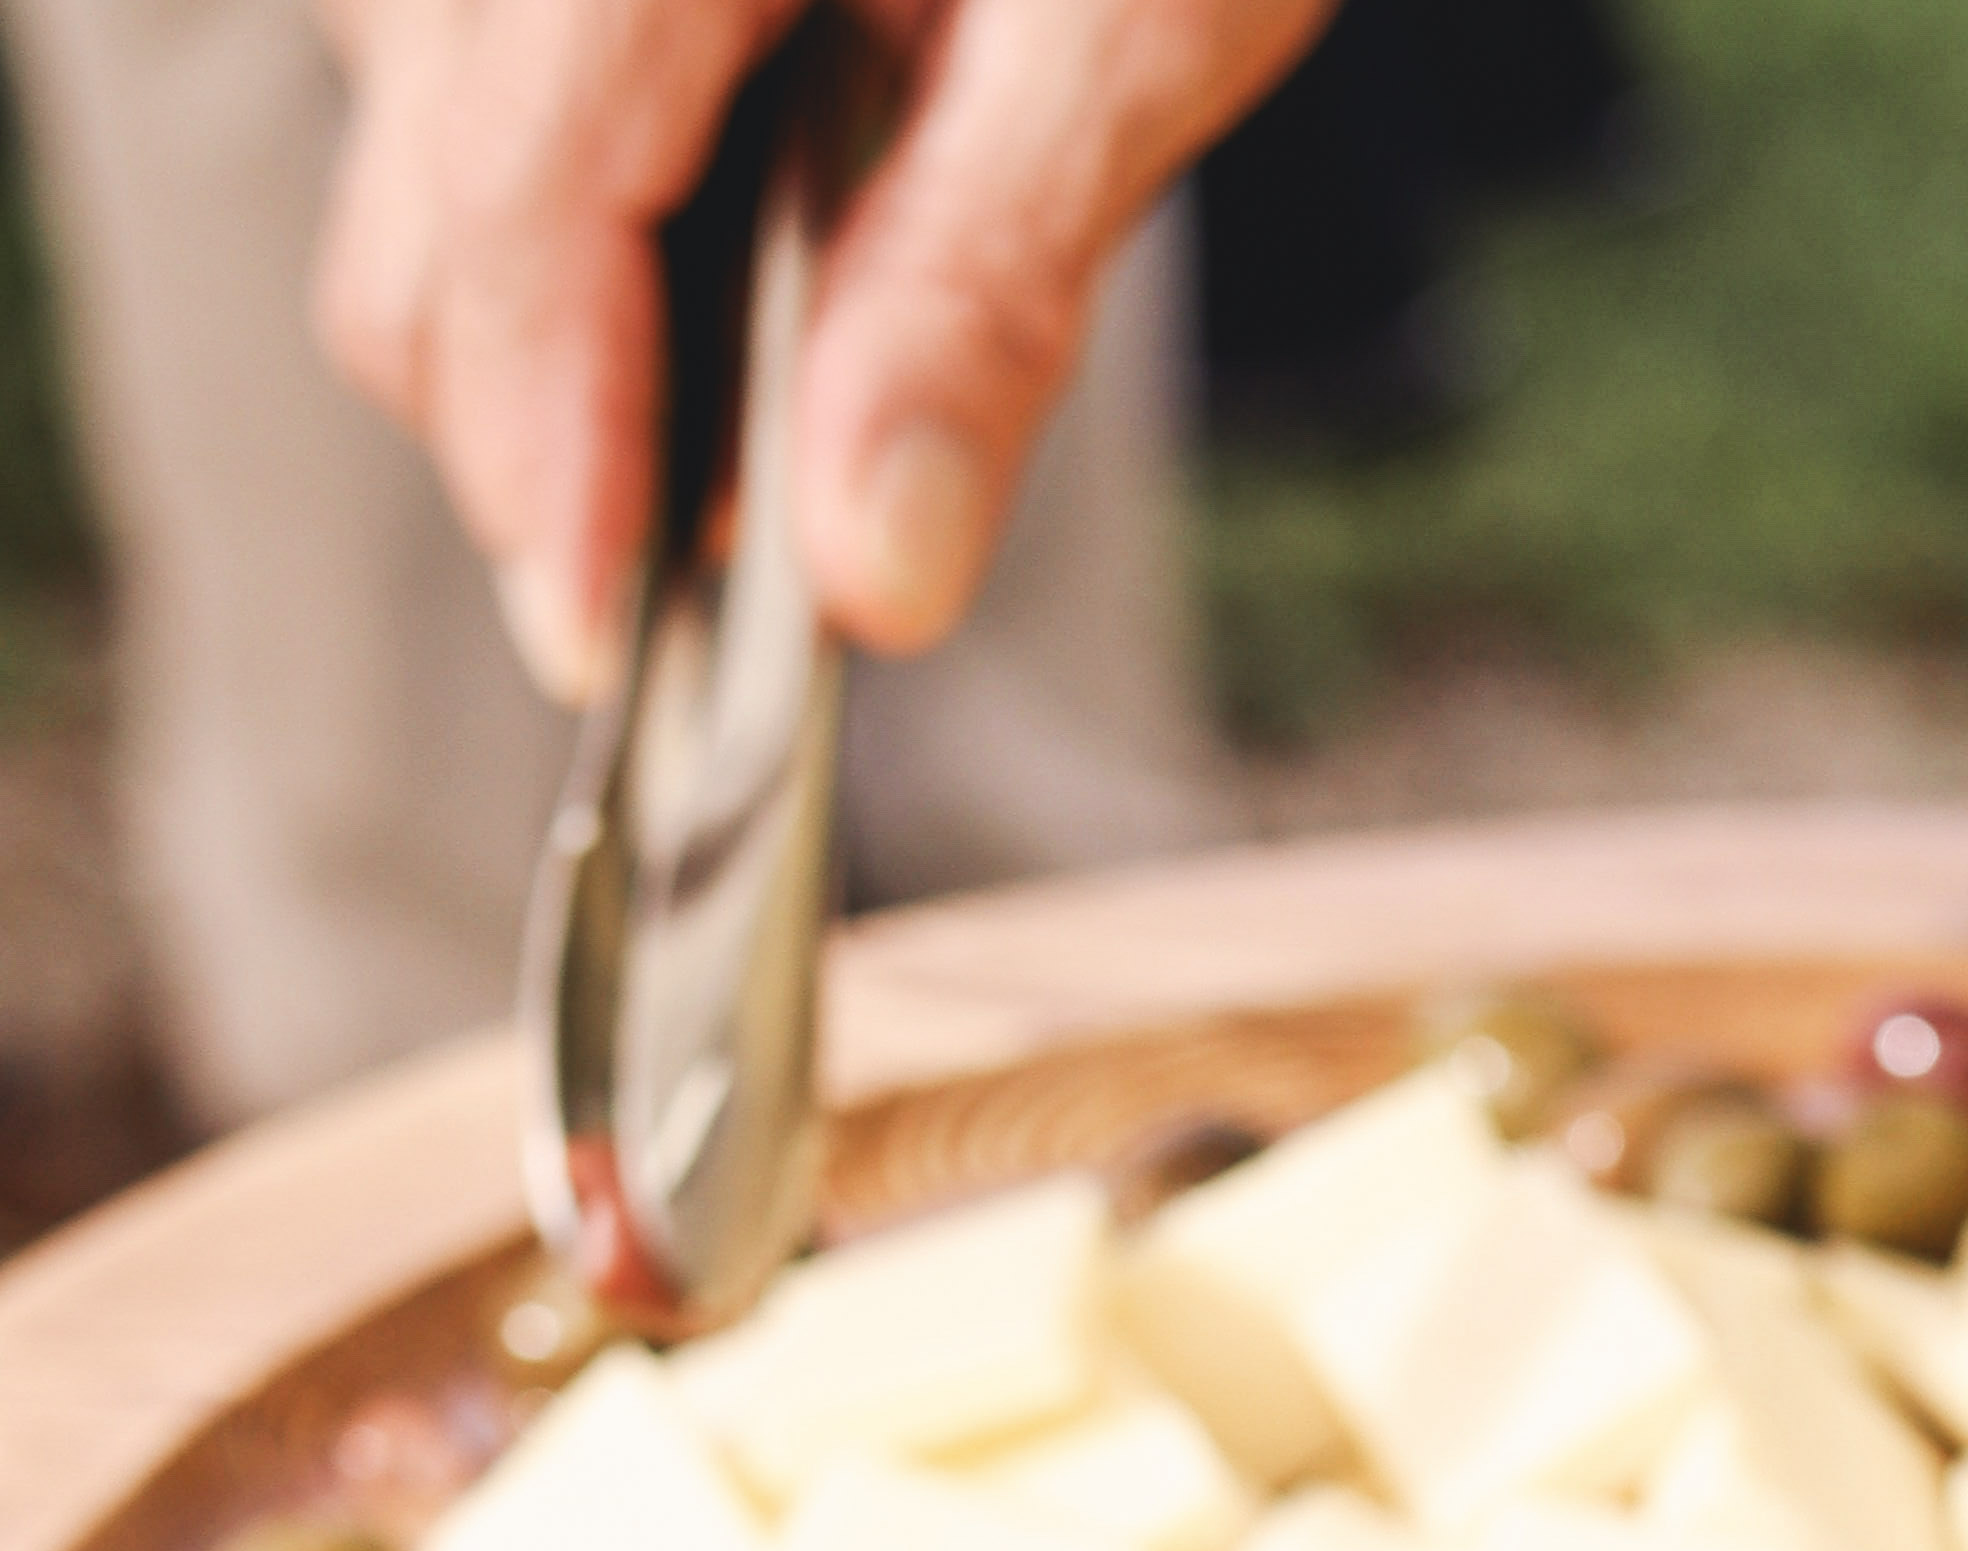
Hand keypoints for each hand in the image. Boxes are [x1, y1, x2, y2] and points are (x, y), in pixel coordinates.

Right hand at [315, 0, 1325, 691]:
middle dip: (549, 433)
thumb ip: (983, 294)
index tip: (603, 662)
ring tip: (751, 403)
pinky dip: (577, 186)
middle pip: (426, 217)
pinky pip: (477, 50)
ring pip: (422, 140)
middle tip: (711, 586)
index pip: (515, 225)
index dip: (549, 472)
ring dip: (556, 316)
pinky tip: (734, 227)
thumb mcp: (1136, 27)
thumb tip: (869, 576)